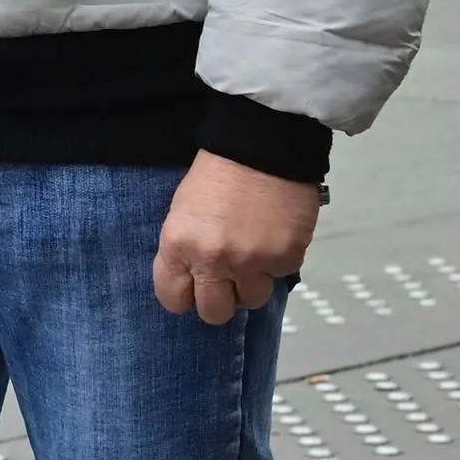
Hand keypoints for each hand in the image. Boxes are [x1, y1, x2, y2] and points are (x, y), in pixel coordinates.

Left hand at [154, 151, 319, 323]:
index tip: (192, 287)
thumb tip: (197, 278)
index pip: (173, 298)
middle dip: (220, 300)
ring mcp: (252, 263)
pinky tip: (273, 235)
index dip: (184, 295)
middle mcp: (213, 261)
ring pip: (251, 300)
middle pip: (213, 313)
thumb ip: (187, 249)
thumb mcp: (184, 210)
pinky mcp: (286, 260)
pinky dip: (277, 262)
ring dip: (252, 283)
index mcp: (178, 245)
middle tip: (226, 279)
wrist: (262, 146)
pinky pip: (279, 276)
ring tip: (252, 254)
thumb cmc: (217, 171)